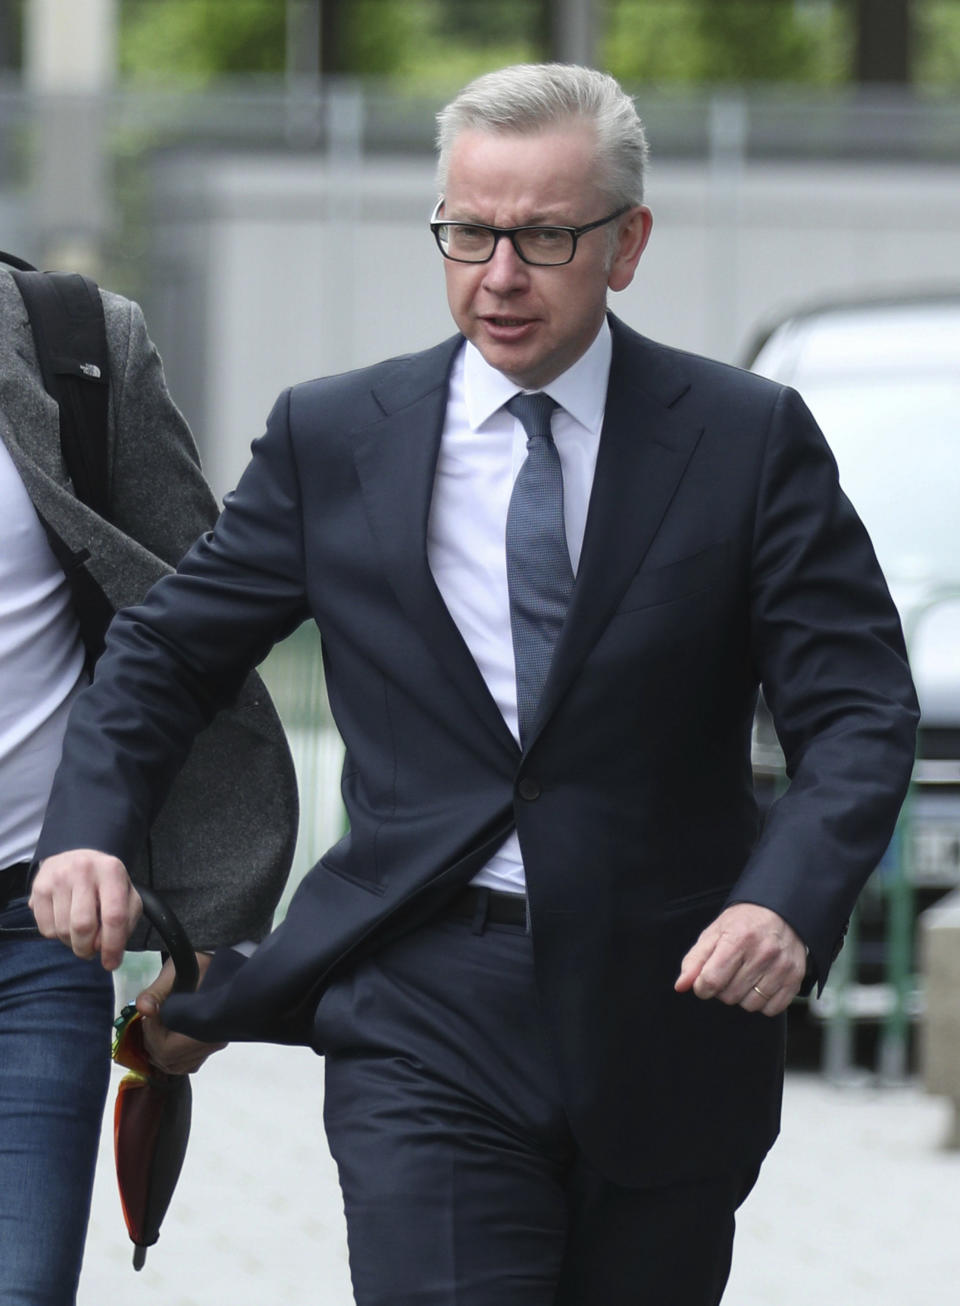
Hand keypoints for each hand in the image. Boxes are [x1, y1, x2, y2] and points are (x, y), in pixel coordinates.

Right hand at [29, 849, 140, 970]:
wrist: (76, 857)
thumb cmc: (105, 883)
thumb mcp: (126, 896)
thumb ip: (125, 922)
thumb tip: (106, 948)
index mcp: (112, 871)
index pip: (114, 916)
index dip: (113, 945)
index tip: (111, 964)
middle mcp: (84, 870)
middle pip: (83, 925)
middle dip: (88, 948)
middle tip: (91, 951)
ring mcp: (58, 877)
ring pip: (62, 930)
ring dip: (72, 943)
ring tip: (80, 934)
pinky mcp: (39, 887)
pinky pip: (46, 929)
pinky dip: (56, 936)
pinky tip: (65, 922)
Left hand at [136, 954, 226, 1073]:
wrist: (221, 962)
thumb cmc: (199, 964)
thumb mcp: (175, 972)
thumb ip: (156, 992)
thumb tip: (143, 1009)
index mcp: (206, 1023)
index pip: (168, 1050)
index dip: (152, 1036)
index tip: (151, 1016)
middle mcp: (213, 1039)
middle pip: (170, 1061)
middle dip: (153, 1042)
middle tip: (151, 1020)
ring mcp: (214, 1043)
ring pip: (178, 1066)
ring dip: (160, 1050)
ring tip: (159, 1026)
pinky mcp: (212, 1044)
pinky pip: (188, 1063)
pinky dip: (172, 1056)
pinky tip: (168, 1035)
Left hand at [674, 903, 806, 1016]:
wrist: (781, 912)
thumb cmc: (744, 923)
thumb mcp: (714, 933)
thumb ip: (694, 961)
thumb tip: (681, 986)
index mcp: (738, 939)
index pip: (711, 981)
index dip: (702, 986)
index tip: (704, 981)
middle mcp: (763, 953)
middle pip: (729, 996)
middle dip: (722, 989)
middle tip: (729, 972)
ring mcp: (782, 967)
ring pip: (750, 1005)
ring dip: (742, 996)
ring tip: (745, 976)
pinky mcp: (795, 979)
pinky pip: (771, 1009)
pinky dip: (762, 1002)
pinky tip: (760, 983)